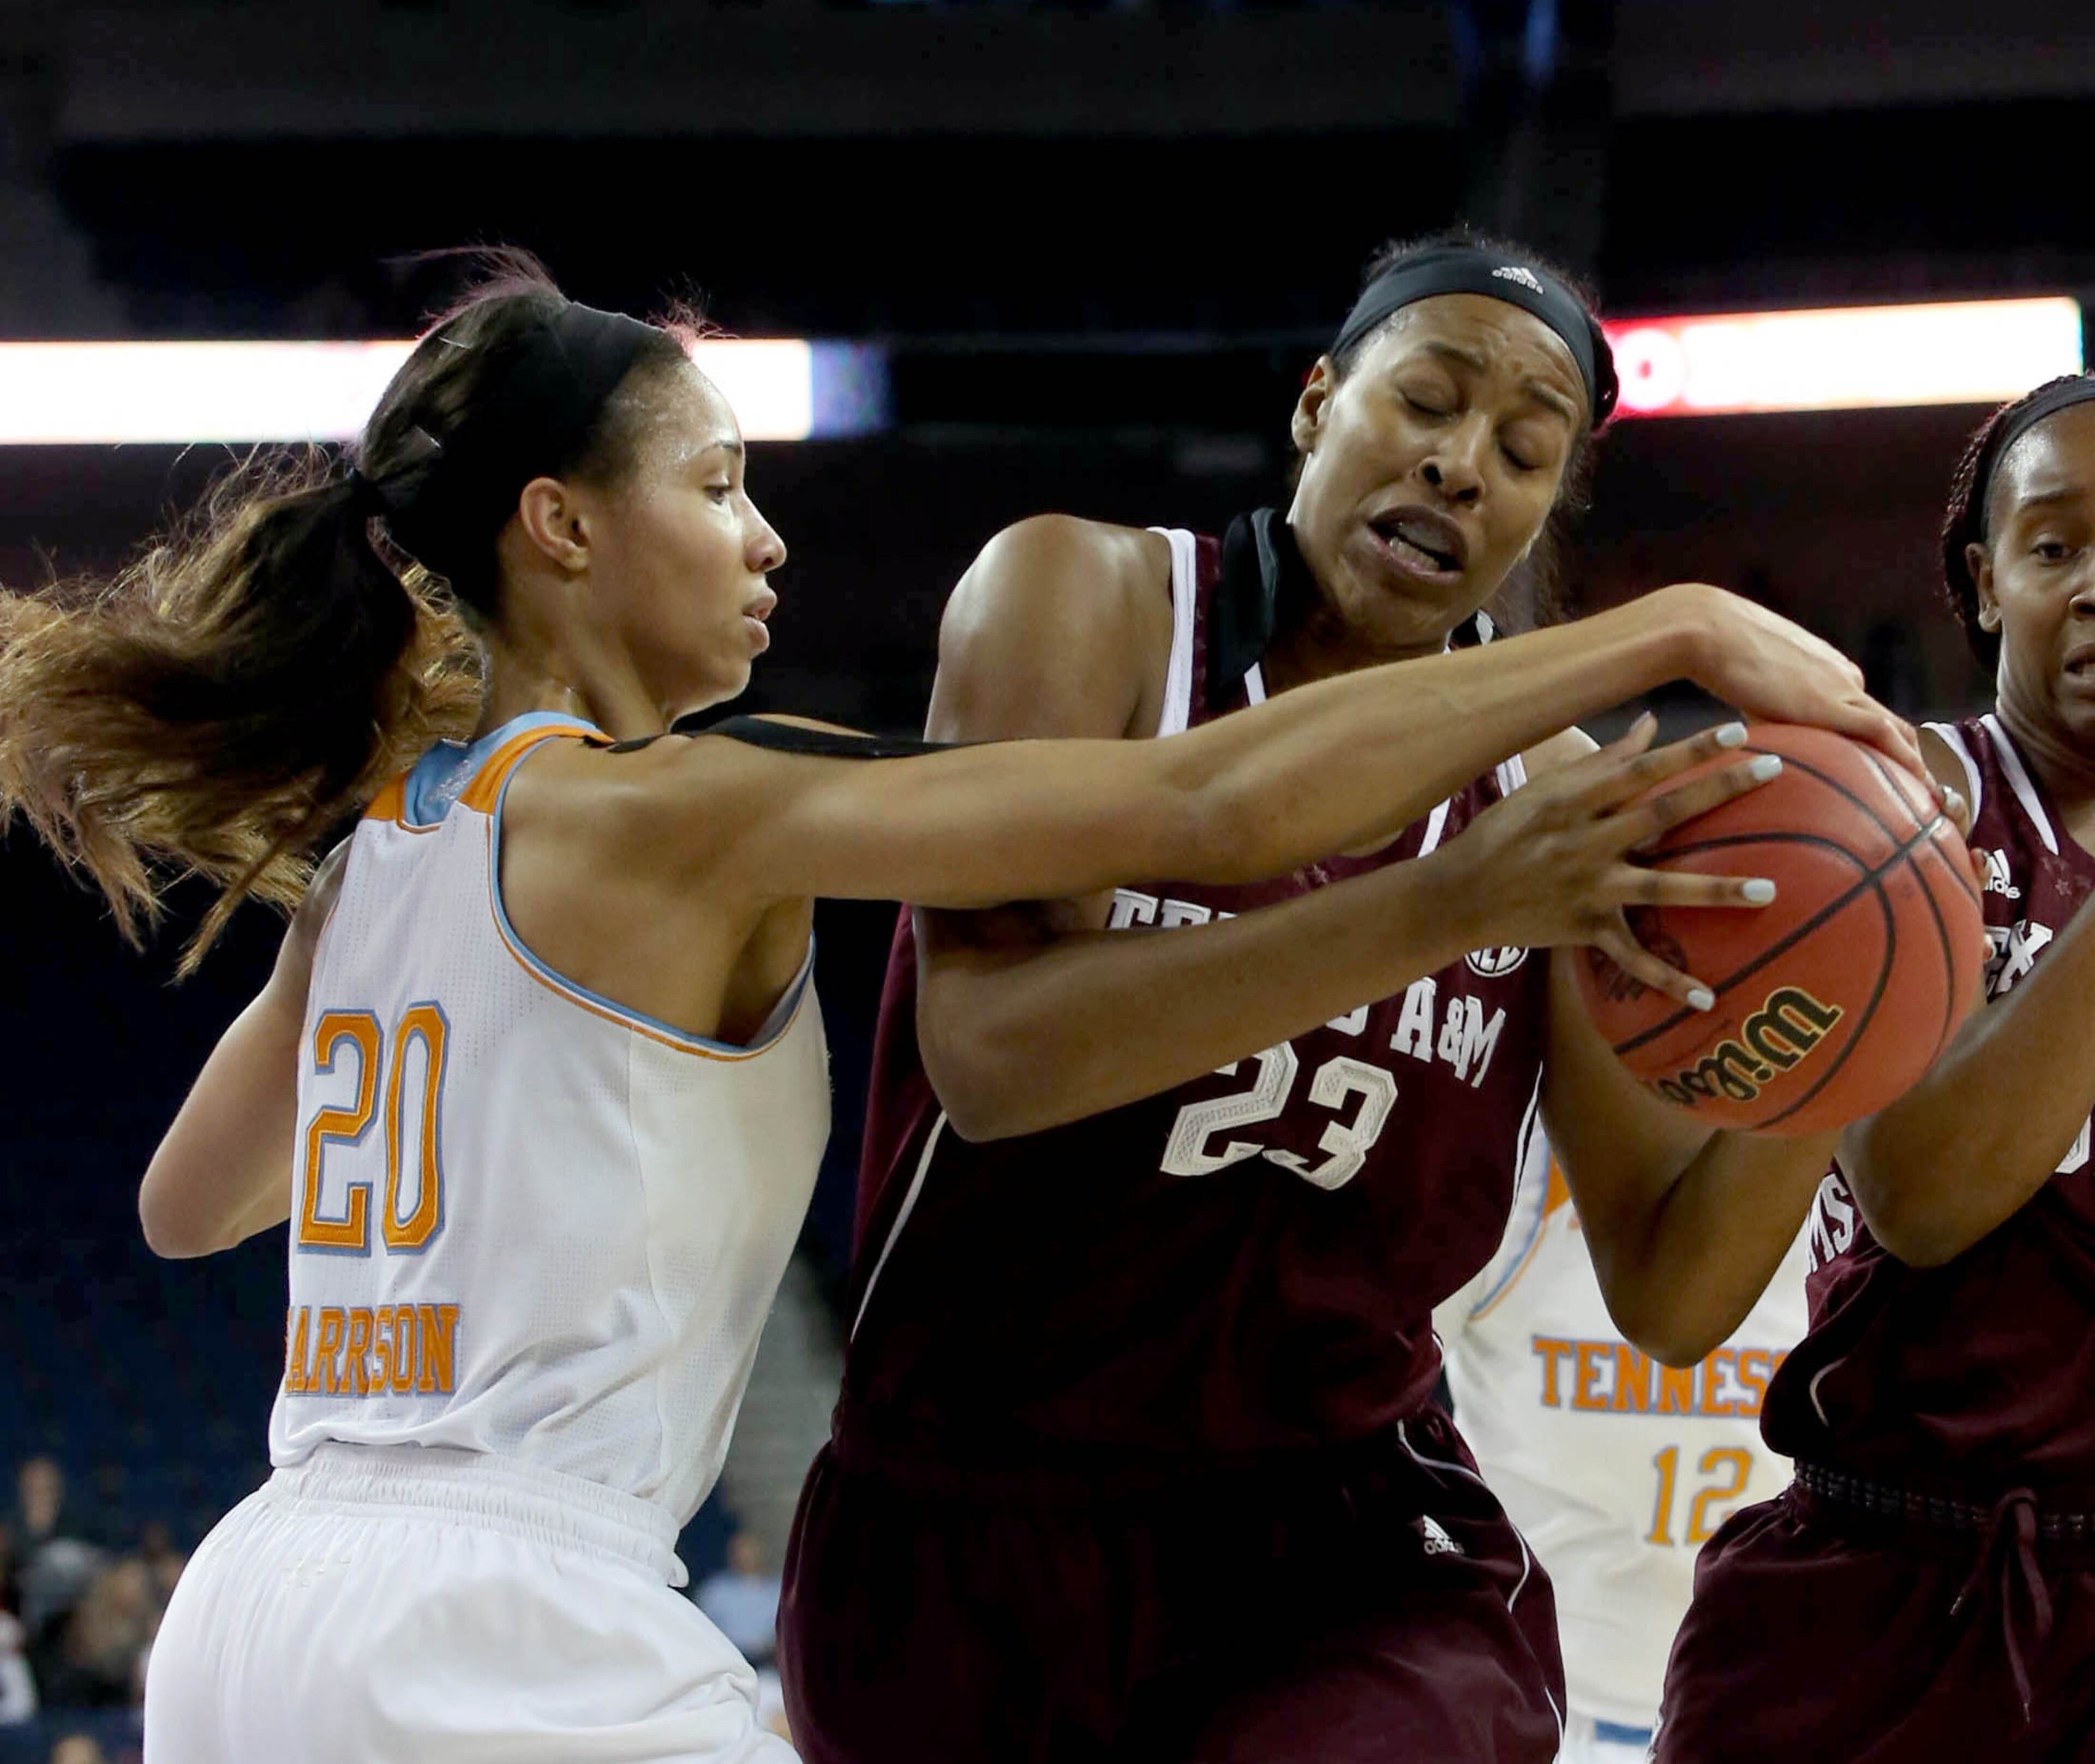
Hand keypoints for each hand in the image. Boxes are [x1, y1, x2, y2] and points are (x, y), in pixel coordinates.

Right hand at [1422, 716, 1781, 1007]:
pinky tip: (1705, 997)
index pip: (1641, 769)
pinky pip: (1630, 958)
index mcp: (1574, 801)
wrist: (1458, 895)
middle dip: (1719, 791)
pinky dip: (1666, 980)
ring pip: (1659, 888)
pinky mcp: (1584, 929)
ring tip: (1768, 891)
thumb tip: (1652, 724)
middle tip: (1774, 772)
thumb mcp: (1544, 788)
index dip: (1690, 749)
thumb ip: (1602, 760)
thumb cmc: (1502, 833)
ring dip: (1714, 890)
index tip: (1738, 731)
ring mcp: (1587, 888)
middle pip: (1662, 813)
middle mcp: (1585, 841)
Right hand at [1648, 583, 1931, 787]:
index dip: (1877, 739)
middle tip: (1919, 790)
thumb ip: (1754, 705)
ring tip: (1930, 797)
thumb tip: (1738, 738)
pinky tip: (1918, 785)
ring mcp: (1842, 688)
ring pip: (1897, 730)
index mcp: (1825, 668)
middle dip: (1908, 755)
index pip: (1860, 708)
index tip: (1881, 769)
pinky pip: (1883, 735)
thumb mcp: (1745, 681)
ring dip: (1916, 764)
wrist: (1711, 632)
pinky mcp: (1832, 703)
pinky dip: (1906, 760)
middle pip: (1887, 721)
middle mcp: (1843, 676)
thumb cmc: (1715, 651)